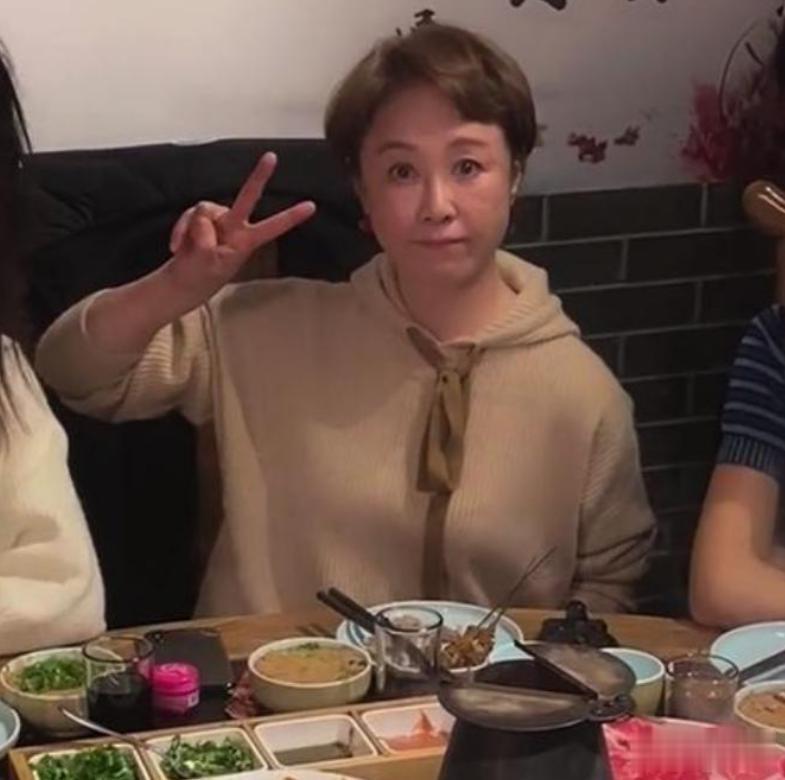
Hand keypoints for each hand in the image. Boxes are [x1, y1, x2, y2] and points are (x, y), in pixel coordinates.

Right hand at [162, 152, 314, 307]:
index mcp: (246, 242)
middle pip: (248, 197)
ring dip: (190, 228)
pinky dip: (181, 228)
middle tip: (272, 157)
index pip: (272, 228)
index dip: (290, 217)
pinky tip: (176, 246)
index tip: (311, 206)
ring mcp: (218, 221)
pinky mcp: (201, 219)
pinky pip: (191, 214)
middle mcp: (235, 227)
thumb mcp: (206, 263)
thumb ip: (206, 239)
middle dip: (259, 177)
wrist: (181, 283)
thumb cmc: (199, 278)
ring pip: (204, 209)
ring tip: (183, 249)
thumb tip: (203, 218)